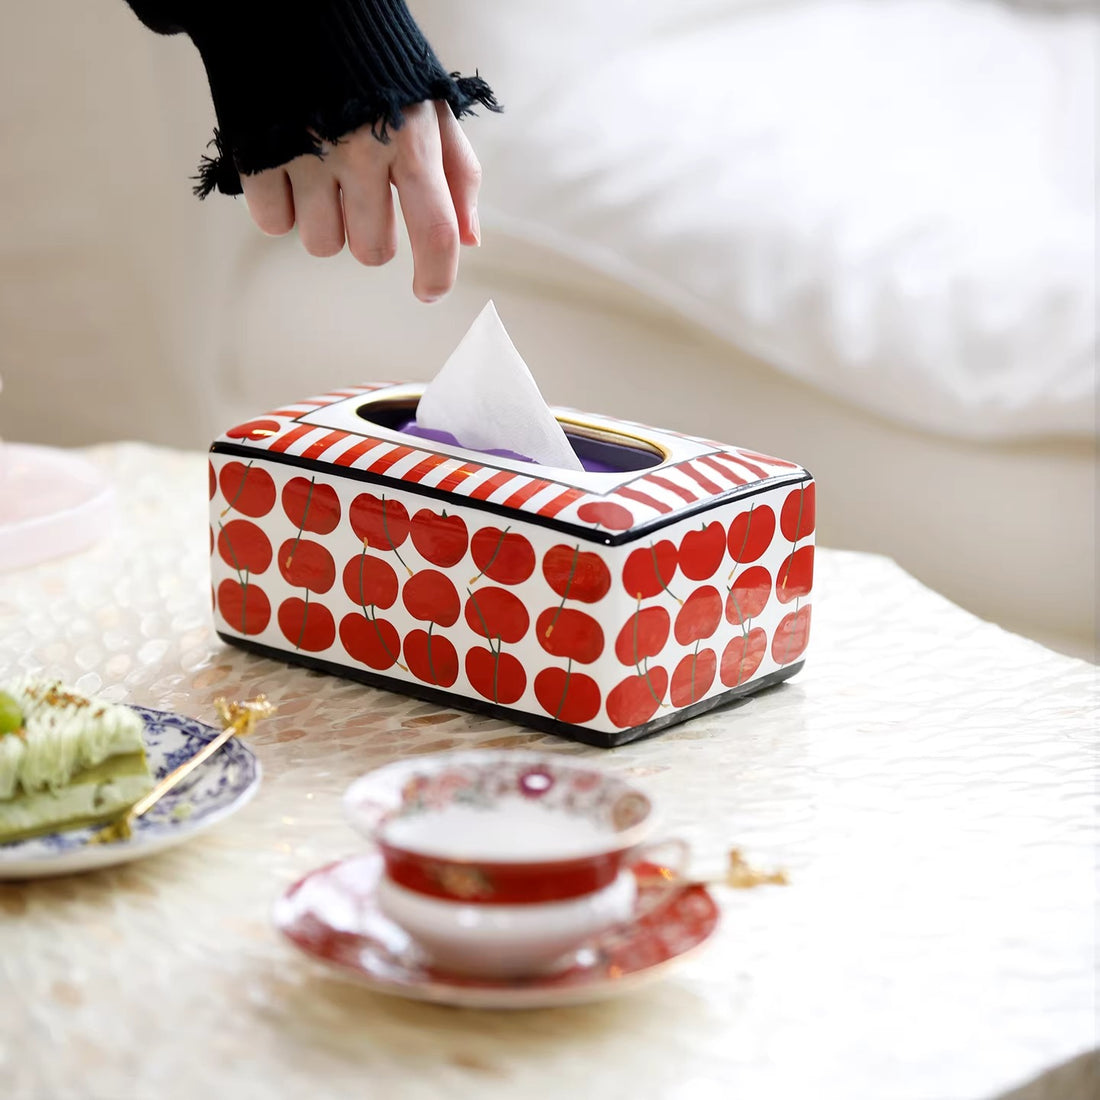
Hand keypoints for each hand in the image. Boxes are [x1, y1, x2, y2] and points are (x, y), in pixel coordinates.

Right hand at [240, 101, 481, 302]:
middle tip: (359, 190)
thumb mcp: (429, 105)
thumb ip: (457, 173)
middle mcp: (361, 153)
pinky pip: (272, 223)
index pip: (436, 232)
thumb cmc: (373, 60)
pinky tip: (286, 166)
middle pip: (372, 251)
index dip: (438, 275)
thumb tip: (470, 240)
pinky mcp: (255, 154)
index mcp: (411, 140)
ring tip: (320, 172)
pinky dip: (279, 206)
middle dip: (370, 233)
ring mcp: (305, 155)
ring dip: (324, 222)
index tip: (429, 292)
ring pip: (323, 245)